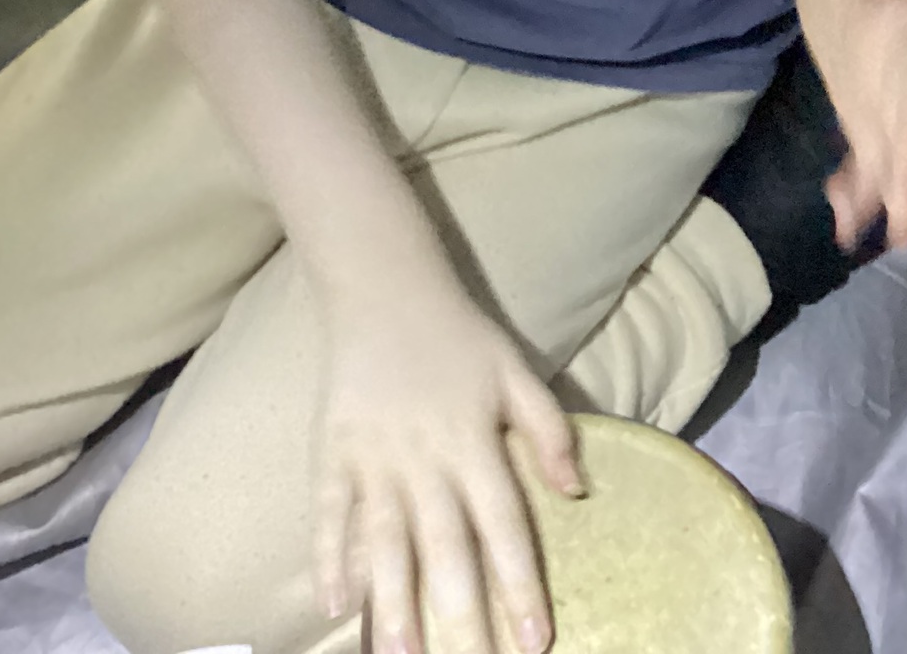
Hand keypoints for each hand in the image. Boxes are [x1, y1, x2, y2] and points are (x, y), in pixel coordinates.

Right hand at [311, 275, 584, 653]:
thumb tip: (576, 492)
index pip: (504, 526)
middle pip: (445, 547)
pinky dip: (329, 558)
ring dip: (393, 602)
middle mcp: (426, 457)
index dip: (519, 585)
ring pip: (385, 542)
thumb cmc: (459, 335)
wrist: (385, 287)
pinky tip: (335, 606)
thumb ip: (547, 430)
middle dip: (459, 615)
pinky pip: (330, 514)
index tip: (535, 640)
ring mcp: (375, 457)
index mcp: (475, 441)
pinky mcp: (333, 451)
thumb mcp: (516, 370)